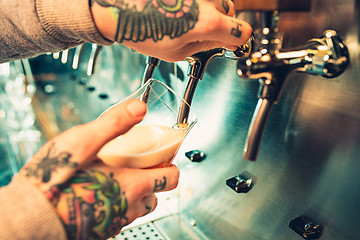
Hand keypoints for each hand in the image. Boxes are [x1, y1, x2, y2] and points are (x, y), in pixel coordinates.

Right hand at [18, 99, 179, 238]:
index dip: (170, 165)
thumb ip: (115, 123)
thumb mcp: (85, 141)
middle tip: (139, 164)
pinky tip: (101, 191)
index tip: (163, 156)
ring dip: (137, 192)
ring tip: (119, 177)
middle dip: (153, 178)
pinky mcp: (102, 229)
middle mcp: (129, 206)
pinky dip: (119, 203)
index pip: (171, 178)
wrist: (32, 216)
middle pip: (158, 193)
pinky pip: (121, 215)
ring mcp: (116, 220)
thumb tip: (139, 107)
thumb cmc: (55, 180)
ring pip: (140, 206)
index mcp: (133, 184)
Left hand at [91, 0, 252, 61]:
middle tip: (198, 31)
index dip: (236, 41)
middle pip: (231, 11)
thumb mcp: (176, 52)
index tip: (229, 43)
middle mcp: (206, 0)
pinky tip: (179, 8)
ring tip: (183, 18)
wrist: (118, 7)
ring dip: (208, 9)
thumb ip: (205, 46)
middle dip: (220, 23)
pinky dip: (196, 2)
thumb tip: (222, 41)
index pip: (242, 32)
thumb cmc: (141, 29)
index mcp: (206, 23)